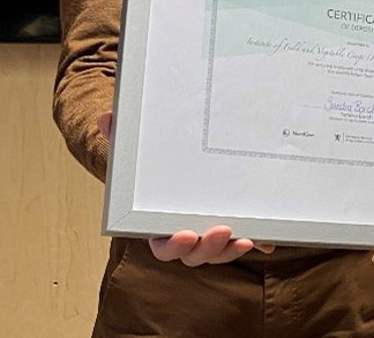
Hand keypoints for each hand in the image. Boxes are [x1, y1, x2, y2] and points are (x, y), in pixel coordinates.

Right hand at [96, 111, 275, 264]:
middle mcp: (186, 233)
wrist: (179, 164)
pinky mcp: (234, 227)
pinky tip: (266, 240)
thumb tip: (107, 118)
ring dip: (229, 249)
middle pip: (195, 255)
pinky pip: (245, 241)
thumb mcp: (140, 151)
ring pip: (219, 252)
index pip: (164, 247)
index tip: (185, 235)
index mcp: (160, 225)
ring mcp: (210, 233)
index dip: (173, 246)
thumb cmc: (156, 167)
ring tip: (244, 237)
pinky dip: (256, 242)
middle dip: (208, 248)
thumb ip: (123, 139)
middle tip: (222, 231)